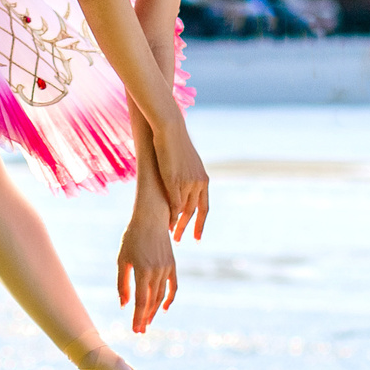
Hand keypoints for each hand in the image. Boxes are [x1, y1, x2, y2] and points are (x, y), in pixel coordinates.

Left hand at [116, 216, 177, 333]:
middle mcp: (157, 271)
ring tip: (147, 321)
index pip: (141, 301)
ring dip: (154, 310)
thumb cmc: (132, 238)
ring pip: (161, 296)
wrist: (151, 218)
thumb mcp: (122, 259)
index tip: (135, 330)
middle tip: (140, 330)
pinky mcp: (172, 265)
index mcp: (142, 270)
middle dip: (145, 318)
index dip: (138, 317)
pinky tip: (163, 308)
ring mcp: (167, 268)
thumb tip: (124, 305)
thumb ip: (122, 283)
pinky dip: (169, 299)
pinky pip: (173, 286)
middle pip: (152, 301)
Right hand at [149, 113, 208, 241]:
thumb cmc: (175, 143)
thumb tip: (182, 184)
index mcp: (203, 179)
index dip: (200, 223)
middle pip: (194, 212)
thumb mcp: (184, 162)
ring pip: (184, 211)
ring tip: (171, 236)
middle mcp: (198, 183)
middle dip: (187, 228)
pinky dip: (170, 216)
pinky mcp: (174, 181)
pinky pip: (174, 204)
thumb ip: (186, 176)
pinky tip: (165, 224)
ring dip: (177, 225)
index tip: (197, 238)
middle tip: (179, 241)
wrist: (170, 129)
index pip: (204, 207)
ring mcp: (187, 183)